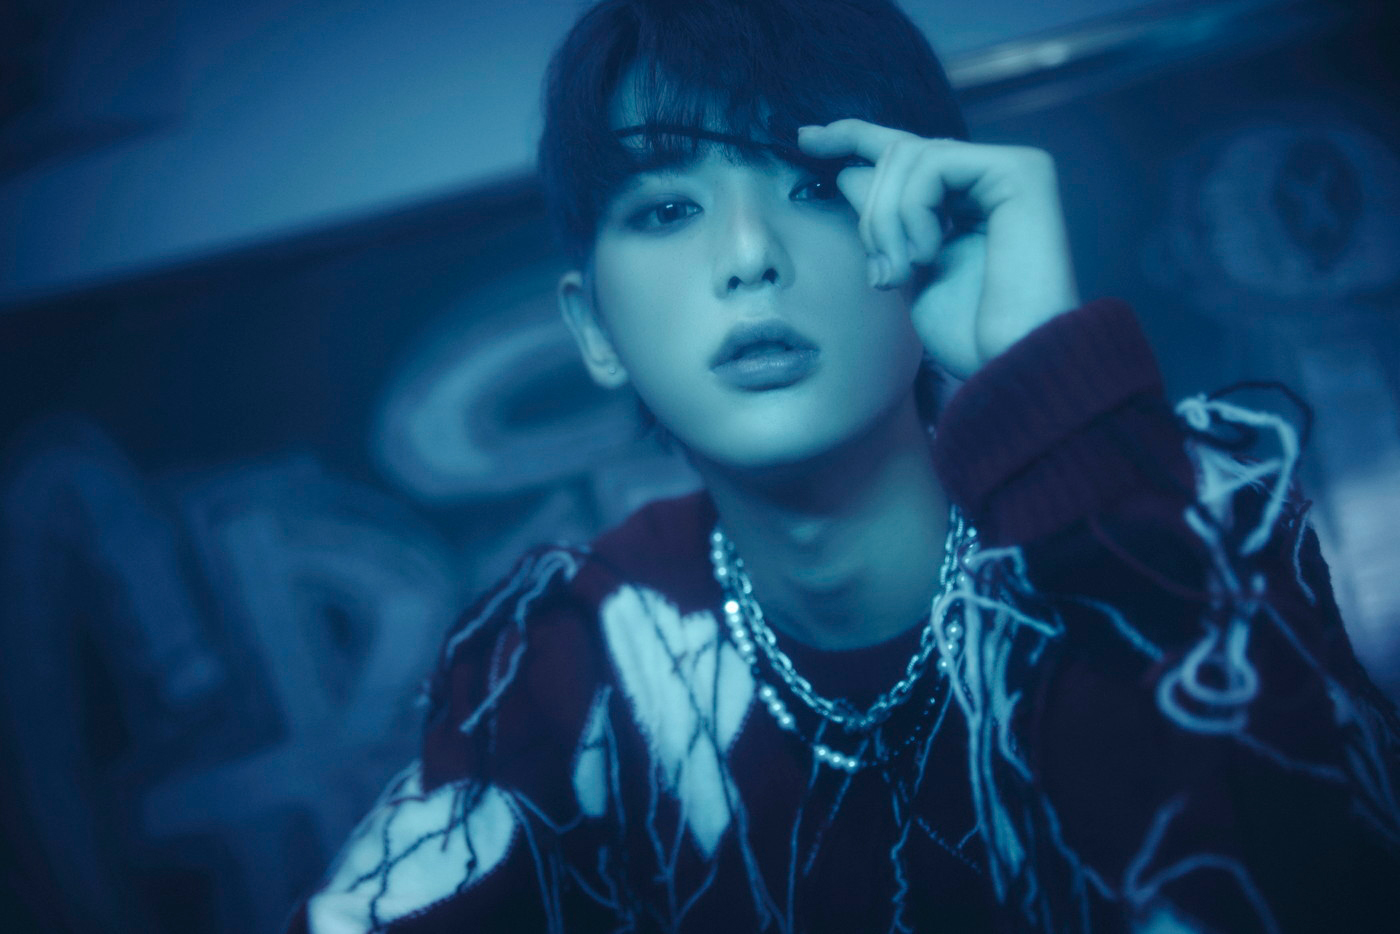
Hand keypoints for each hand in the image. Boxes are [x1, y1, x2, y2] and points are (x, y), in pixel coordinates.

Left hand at [797, 120, 1079, 379]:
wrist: (1009, 364)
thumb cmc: (967, 334)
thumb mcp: (907, 269)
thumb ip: (885, 221)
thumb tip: (849, 170)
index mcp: (970, 197)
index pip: (906, 150)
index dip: (853, 136)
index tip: (805, 139)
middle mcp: (993, 175)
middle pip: (897, 152)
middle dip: (870, 213)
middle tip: (880, 273)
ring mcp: (1009, 169)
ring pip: (908, 155)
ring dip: (885, 219)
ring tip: (901, 272)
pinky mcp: (1021, 170)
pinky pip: (933, 165)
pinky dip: (912, 211)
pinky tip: (930, 254)